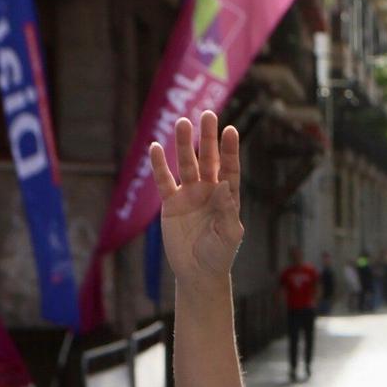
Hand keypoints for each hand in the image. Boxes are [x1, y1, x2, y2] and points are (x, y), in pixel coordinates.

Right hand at [148, 111, 243, 295]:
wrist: (198, 272)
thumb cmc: (219, 255)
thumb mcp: (229, 235)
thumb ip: (227, 211)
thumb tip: (224, 187)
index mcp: (227, 197)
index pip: (230, 168)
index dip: (230, 150)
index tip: (230, 131)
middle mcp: (209, 191)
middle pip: (208, 159)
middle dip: (208, 138)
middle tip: (207, 115)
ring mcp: (189, 194)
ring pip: (186, 164)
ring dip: (184, 144)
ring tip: (182, 122)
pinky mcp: (171, 203)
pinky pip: (164, 180)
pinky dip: (159, 165)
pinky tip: (156, 147)